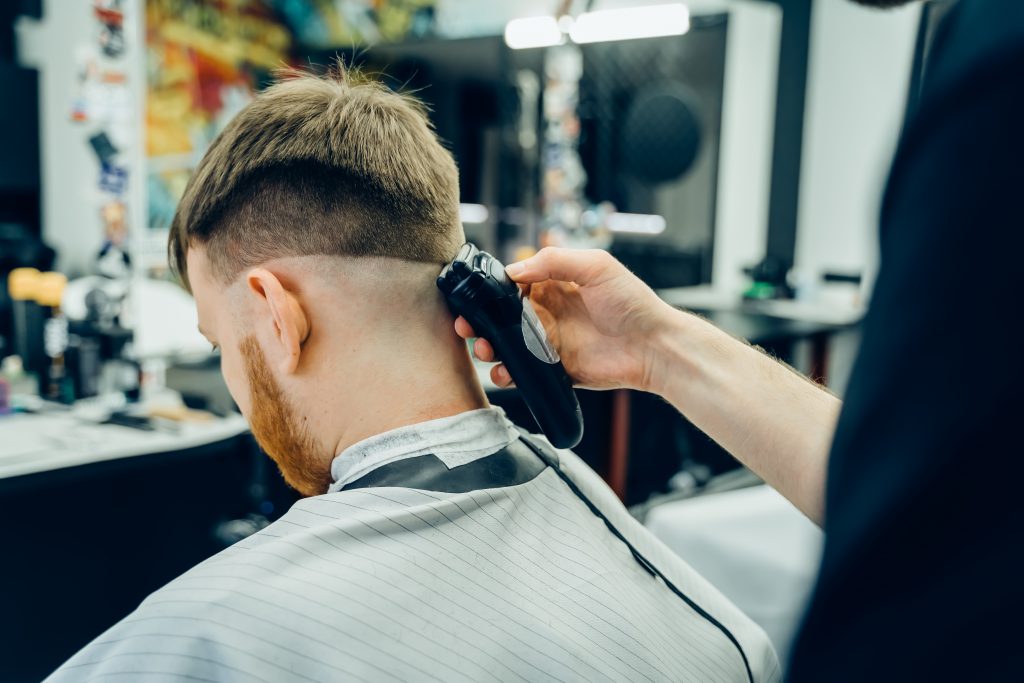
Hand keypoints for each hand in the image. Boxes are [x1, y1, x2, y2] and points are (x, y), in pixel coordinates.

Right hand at [455, 247, 676, 391]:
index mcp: (555, 285)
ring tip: (484, 349)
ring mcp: (550, 342)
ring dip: (489, 347)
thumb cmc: (631, 302)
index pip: (513, 285)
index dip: (490, 291)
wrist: (653, 346)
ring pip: (507, 345)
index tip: (474, 297)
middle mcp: (549, 313)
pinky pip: (524, 372)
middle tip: (466, 327)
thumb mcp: (595, 266)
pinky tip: (503, 372)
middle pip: (501, 317)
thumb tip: (513, 271)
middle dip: (480, 321)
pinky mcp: (556, 369)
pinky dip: (508, 373)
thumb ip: (553, 261)